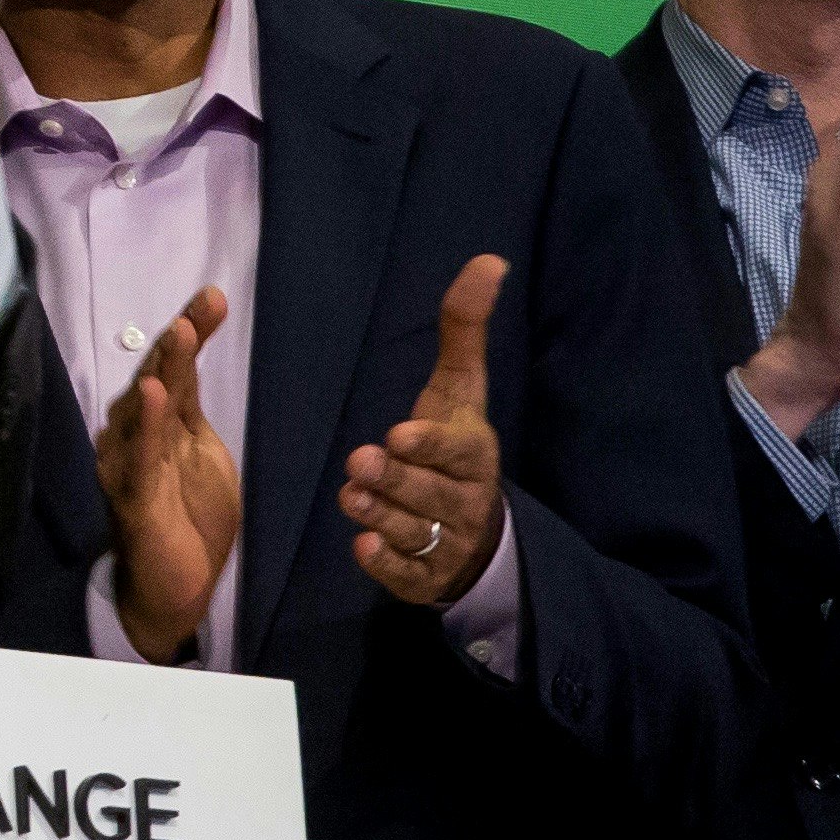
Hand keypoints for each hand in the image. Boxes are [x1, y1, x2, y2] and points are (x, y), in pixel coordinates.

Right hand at [91, 285, 241, 661]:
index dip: (190, 333)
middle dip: (177, 340)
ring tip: (179, 334)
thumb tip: (183, 369)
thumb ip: (189, 415)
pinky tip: (154, 396)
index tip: (213, 297)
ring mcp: (129, 464)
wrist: (177, 586)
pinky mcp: (131, 496)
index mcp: (159, 425)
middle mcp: (135, 436)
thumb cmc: (190, 520)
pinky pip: (137, 457)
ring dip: (161, 371)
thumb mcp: (202, 456)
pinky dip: (144, 426)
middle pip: (155, 378)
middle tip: (201, 306)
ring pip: (143, 409)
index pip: (175, 370)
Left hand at [346, 255, 509, 607]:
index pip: (459, 451)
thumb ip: (464, 330)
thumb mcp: (460, 390)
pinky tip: (362, 546)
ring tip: (350, 497)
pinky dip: (385, 564)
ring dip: (382, 515)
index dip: (432, 444)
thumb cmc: (454, 447)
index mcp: (472, 454)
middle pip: (431, 493)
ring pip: (415, 532)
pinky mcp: (426, 578)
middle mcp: (465, 500)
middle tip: (360, 462)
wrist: (479, 533)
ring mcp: (448, 542)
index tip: (400, 433)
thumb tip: (488, 261)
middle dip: (397, 480)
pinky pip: (407, 576)